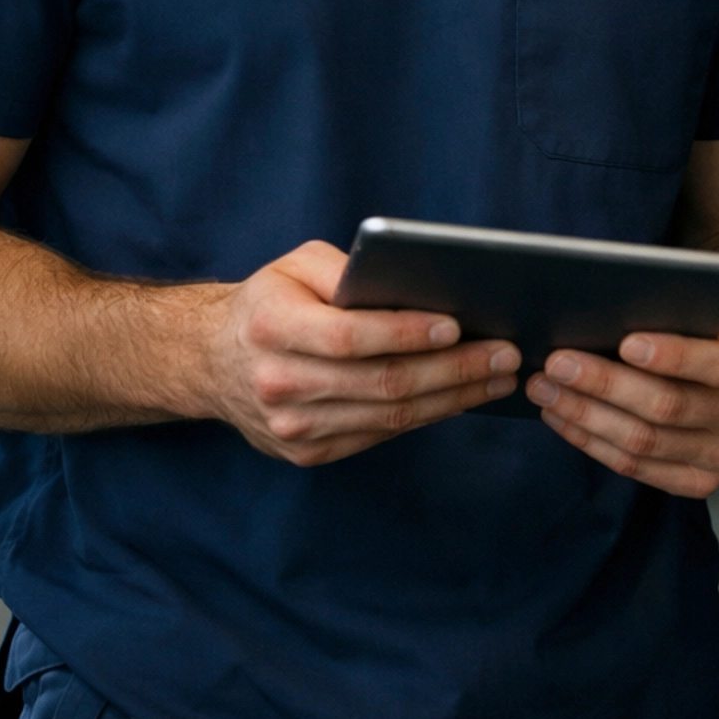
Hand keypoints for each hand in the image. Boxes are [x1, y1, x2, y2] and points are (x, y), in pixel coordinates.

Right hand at [195, 241, 519, 465]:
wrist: (212, 361)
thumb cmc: (270, 301)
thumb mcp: (297, 265)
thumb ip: (348, 271)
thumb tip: (417, 282)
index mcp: (273, 327)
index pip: (350, 337)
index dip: (406, 334)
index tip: (457, 325)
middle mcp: (279, 382)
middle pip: (381, 383)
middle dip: (453, 370)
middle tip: (506, 354)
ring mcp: (292, 427)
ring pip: (388, 418)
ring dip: (453, 397)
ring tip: (499, 376)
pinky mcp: (306, 453)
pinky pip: (379, 435)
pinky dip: (427, 416)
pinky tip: (461, 396)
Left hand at [527, 299, 718, 496]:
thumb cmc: (711, 327)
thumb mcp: (709, 307)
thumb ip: (675, 310)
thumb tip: (605, 311)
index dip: (673, 355)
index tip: (625, 342)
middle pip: (670, 407)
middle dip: (605, 383)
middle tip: (556, 362)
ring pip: (646, 441)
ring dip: (586, 415)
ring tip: (546, 388)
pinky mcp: (702, 482)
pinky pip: (638, 467)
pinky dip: (593, 443)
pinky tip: (563, 418)